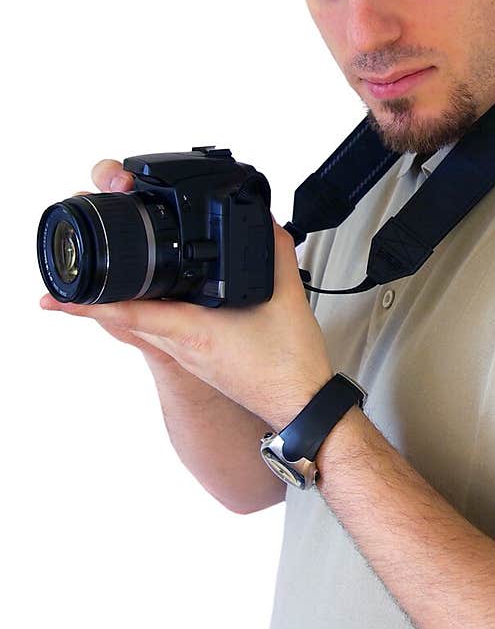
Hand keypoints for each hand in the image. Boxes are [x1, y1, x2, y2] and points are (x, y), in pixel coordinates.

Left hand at [39, 166, 333, 429]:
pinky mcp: (197, 359)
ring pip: (140, 326)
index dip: (92, 303)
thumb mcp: (287, 297)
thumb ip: (274, 250)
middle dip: (93, 299)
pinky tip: (149, 304)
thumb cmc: (289, 366)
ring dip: (115, 306)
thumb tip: (263, 222)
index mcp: (194, 331)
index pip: (130, 312)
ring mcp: (187, 355)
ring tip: (91, 290)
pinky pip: (159, 333)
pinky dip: (143, 316)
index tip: (61, 296)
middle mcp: (182, 345)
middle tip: (59, 289)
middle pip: (124, 319)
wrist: (300, 406)